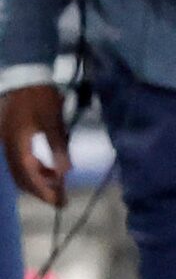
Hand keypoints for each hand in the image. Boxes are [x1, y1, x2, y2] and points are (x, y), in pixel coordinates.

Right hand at [0, 85, 68, 207]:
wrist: (24, 76)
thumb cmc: (40, 97)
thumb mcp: (53, 121)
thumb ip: (58, 147)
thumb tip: (64, 173)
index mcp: (17, 145)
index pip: (28, 176)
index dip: (43, 191)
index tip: (59, 202)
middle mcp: (8, 147)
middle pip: (21, 177)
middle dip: (40, 190)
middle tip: (60, 200)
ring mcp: (8, 142)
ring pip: (20, 170)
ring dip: (38, 180)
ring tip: (58, 184)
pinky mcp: (12, 138)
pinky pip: (21, 160)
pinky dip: (35, 168)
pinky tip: (51, 169)